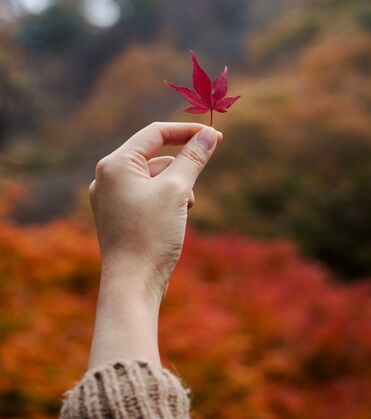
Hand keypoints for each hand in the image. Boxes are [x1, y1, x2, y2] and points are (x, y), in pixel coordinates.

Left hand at [89, 122, 221, 304]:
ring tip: (182, 211)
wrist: (132, 286)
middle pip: (156, 156)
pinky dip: (165, 201)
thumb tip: (211, 134)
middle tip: (195, 188)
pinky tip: (173, 222)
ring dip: (175, 187)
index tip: (215, 136)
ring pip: (154, 178)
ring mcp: (110, 197)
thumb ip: (194, 157)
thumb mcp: (178, 190)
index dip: (187, 131)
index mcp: (115, 164)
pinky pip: (147, 195)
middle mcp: (107, 177)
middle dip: (181, 169)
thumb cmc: (152, 236)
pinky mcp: (118, 215)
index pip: (155, 133)